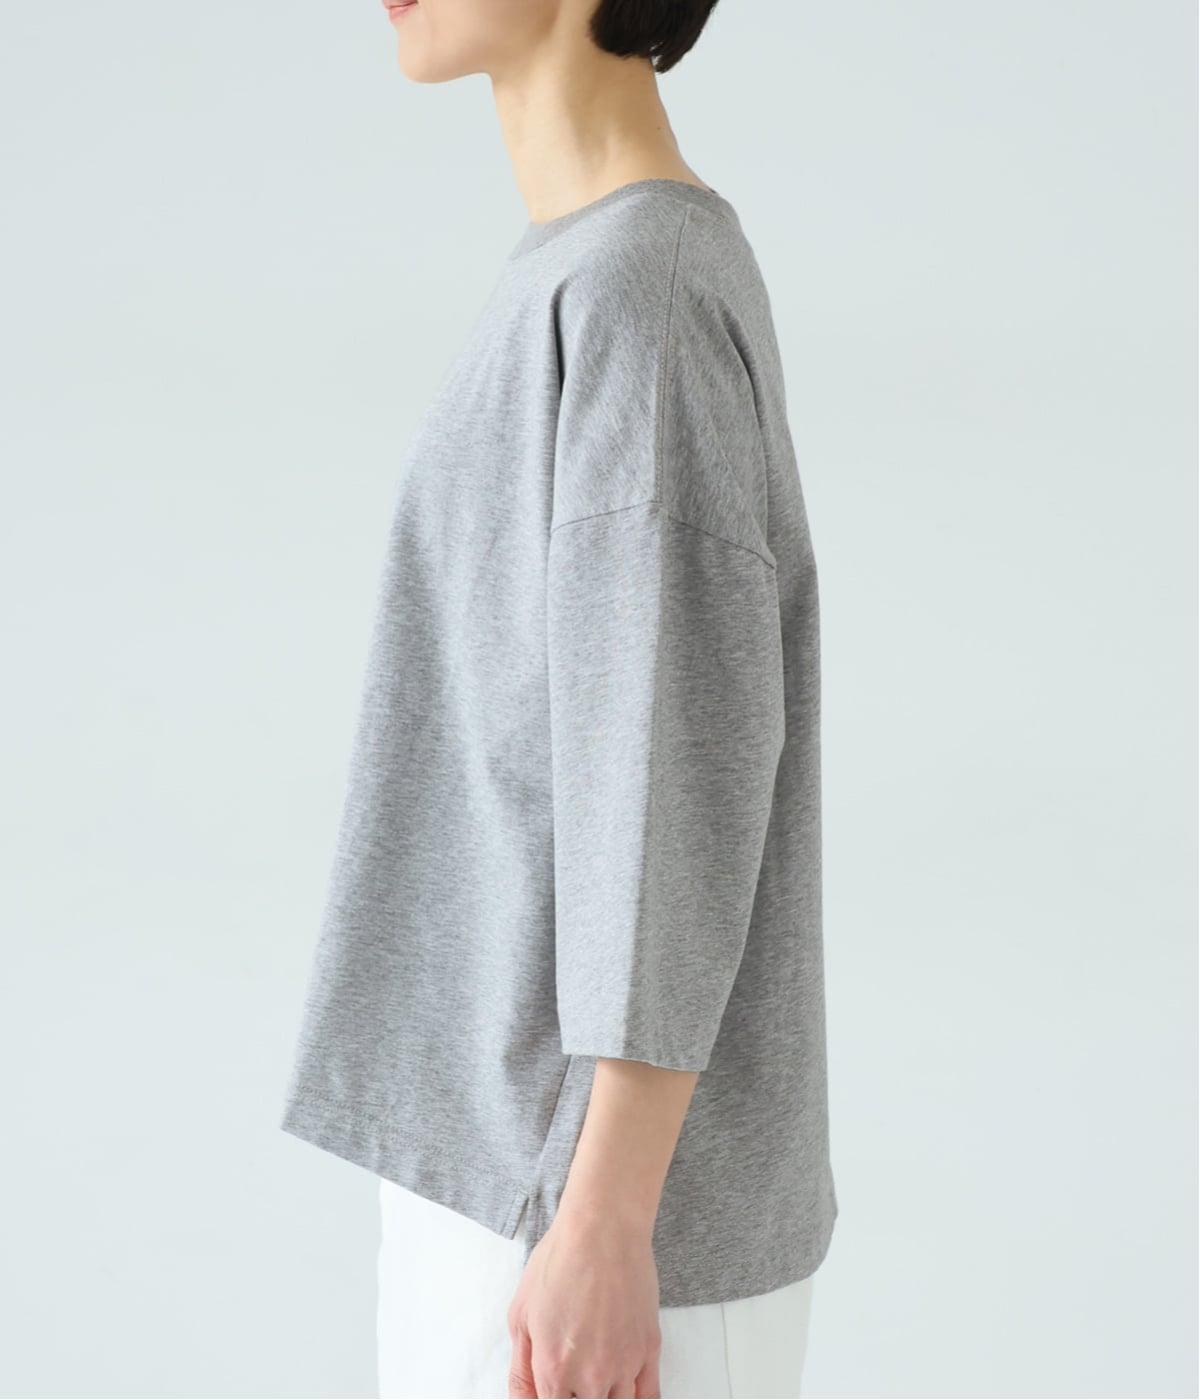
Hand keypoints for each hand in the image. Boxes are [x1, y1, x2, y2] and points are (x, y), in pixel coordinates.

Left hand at [506, 1205, 661, 1398]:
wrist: (603, 1228)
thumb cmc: (559, 1261)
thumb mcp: (520, 1314)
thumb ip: (521, 1369)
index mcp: (554, 1371)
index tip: (550, 1387)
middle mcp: (592, 1377)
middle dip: (575, 1395)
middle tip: (571, 1371)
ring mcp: (625, 1365)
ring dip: (604, 1396)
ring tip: (595, 1377)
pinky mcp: (650, 1349)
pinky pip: (649, 1397)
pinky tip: (624, 1390)